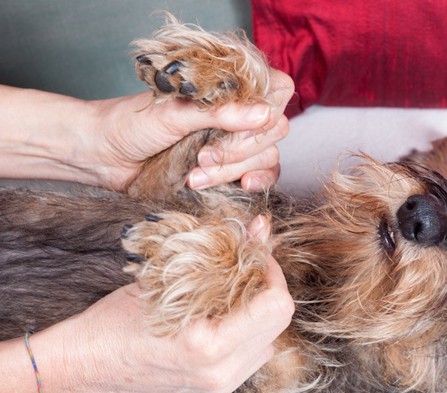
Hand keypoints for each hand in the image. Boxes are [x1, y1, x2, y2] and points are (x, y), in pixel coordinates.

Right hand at [31, 216, 293, 392]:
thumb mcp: (166, 278)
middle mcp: (221, 373)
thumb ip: (222, 254)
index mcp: (208, 346)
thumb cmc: (115, 320)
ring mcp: (220, 386)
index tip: (256, 254)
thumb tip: (260, 228)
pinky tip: (226, 315)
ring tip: (237, 291)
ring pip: (271, 340)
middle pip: (280, 324)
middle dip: (269, 288)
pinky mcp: (217, 391)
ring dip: (262, 312)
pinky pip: (254, 356)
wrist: (86, 365)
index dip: (272, 273)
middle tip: (249, 267)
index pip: (276, 306)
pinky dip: (250, 331)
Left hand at [88, 69, 293, 190]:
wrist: (105, 156)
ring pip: (268, 156)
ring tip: (196, 176)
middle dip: (241, 148)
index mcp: (227, 88)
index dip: (270, 107)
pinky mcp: (232, 171)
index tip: (242, 125)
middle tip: (204, 155)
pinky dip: (255, 183)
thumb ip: (219, 113)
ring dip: (235, 169)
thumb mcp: (174, 114)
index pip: (277, 89)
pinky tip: (239, 187)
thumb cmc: (132, 124)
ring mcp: (236, 144)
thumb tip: (263, 113)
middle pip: (274, 128)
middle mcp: (237, 114)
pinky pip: (264, 177)